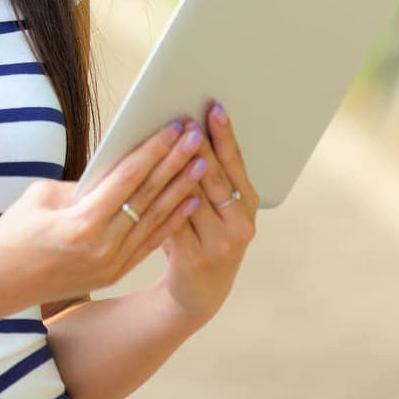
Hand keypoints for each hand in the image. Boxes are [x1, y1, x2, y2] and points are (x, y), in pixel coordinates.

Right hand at [0, 118, 211, 310]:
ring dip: (181, 189)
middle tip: (196, 138)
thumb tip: (114, 171)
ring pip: (155, 219)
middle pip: (147, 196)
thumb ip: (80, 185)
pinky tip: (189, 201)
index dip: (152, 151)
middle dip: (174, 164)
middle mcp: (103, 245)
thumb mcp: (39, 197)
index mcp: (81, 223)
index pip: (127, 179)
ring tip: (203, 164)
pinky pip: (150, 242)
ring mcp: (112, 263)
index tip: (172, 128)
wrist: (0, 286)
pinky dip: (170, 220)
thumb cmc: (13, 234)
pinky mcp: (114, 272)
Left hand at [158, 99, 259, 325]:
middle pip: (216, 176)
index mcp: (249, 205)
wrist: (201, 292)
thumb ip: (204, 177)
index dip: (225, 134)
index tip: (214, 106)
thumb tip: (183, 129)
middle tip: (185, 116)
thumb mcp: (214, 209)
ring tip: (164, 141)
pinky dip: (163, 200)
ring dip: (177, 168)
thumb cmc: (201, 236)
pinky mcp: (196, 257)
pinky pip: (174, 221)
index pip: (236, 163)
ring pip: (194, 196)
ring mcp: (220, 242)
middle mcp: (241, 223)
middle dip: (199, 144)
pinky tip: (149, 180)